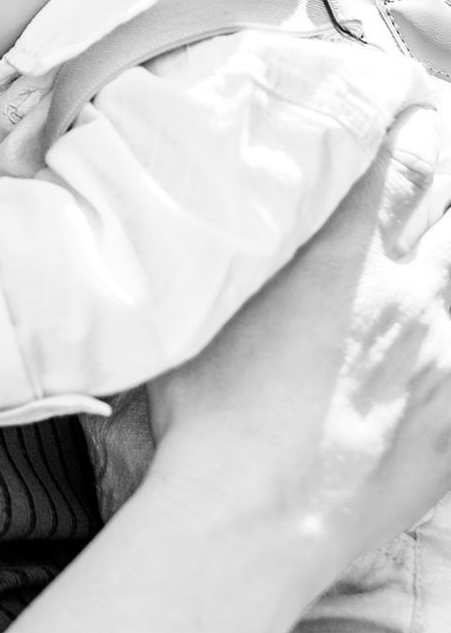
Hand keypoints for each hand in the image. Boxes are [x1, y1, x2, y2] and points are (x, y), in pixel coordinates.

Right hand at [147, 110, 450, 578]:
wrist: (252, 523)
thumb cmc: (210, 417)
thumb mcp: (206, 308)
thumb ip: (241, 250)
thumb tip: (239, 207)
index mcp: (347, 258)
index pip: (400, 162)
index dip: (409, 126)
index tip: (407, 108)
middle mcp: (411, 297)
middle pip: (446, 210)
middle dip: (436, 181)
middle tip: (424, 161)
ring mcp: (443, 363)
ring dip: (442, 257)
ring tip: (421, 266)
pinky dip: (449, 343)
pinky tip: (432, 345)